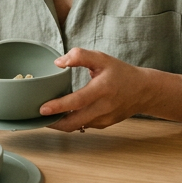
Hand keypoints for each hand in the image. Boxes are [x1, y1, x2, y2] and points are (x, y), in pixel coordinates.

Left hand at [39, 48, 158, 131]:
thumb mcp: (102, 58)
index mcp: (102, 89)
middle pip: (74, 122)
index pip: (77, 101)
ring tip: (46, 116)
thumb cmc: (120, 73)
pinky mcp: (104, 125)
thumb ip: (80, 56)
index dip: (59, 106)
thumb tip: (58, 62)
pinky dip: (72, 122)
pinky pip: (84, 125)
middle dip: (54, 123)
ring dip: (61, 124)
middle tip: (38, 117)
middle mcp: (103, 107)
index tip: (42, 109)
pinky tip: (63, 115)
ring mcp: (104, 119)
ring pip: (77, 126)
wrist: (143, 91)